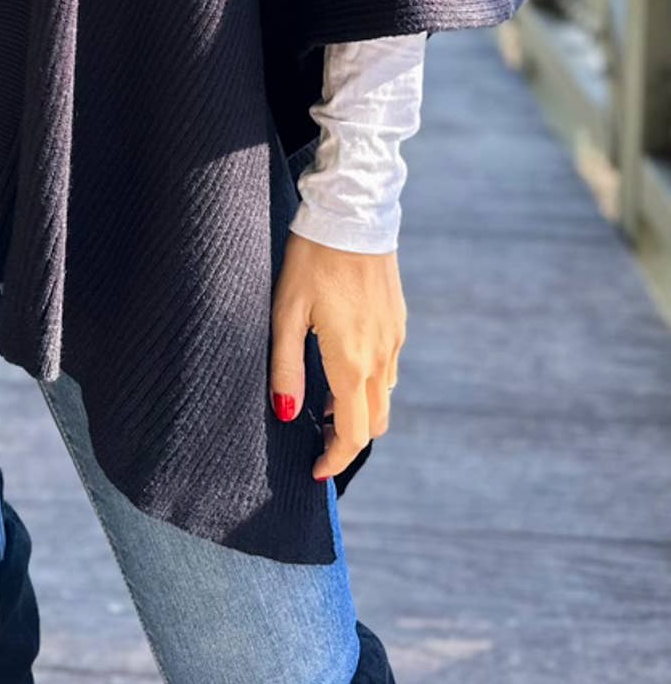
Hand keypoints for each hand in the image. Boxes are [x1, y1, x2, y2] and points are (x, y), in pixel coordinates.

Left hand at [268, 231, 405, 480]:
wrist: (352, 213)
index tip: (316, 470)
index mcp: (351, 361)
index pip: (353, 433)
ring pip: (383, 394)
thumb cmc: (310, 261)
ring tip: (322, 396)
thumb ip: (286, 368)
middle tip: (315, 434)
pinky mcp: (398, 320)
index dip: (336, 458)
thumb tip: (287, 415)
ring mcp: (394, 338)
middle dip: (347, 437)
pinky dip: (368, 379)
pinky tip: (341, 359)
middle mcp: (380, 356)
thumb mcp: (285, 312)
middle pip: (374, 421)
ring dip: (358, 407)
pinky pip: (388, 365)